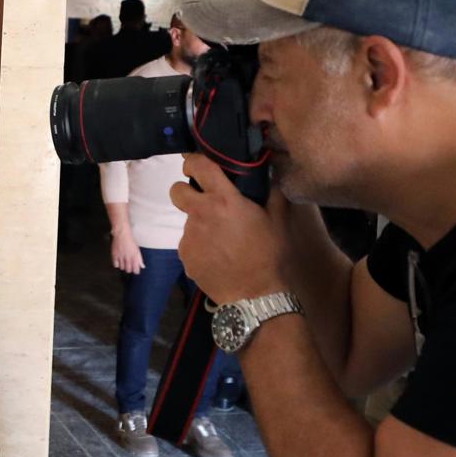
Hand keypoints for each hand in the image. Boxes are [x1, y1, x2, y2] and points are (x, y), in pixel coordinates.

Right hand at [110, 228, 144, 274]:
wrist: (122, 234)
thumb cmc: (130, 241)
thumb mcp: (137, 250)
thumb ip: (139, 259)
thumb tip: (142, 266)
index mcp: (134, 257)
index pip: (136, 270)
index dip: (136, 271)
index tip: (135, 270)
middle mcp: (128, 258)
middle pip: (128, 270)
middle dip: (129, 269)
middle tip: (129, 265)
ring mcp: (121, 257)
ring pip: (122, 268)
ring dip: (123, 266)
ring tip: (124, 261)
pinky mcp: (114, 255)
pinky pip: (115, 265)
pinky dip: (117, 264)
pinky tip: (118, 261)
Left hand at [170, 154, 288, 303]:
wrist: (254, 295)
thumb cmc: (269, 255)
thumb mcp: (278, 220)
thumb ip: (273, 192)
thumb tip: (272, 174)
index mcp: (223, 200)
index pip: (198, 166)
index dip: (193, 161)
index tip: (194, 164)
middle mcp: (200, 214)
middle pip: (176, 191)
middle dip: (185, 191)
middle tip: (204, 202)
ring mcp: (189, 237)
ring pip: (187, 221)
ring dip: (200, 225)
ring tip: (222, 241)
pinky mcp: (185, 257)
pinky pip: (189, 244)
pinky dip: (199, 247)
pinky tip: (217, 257)